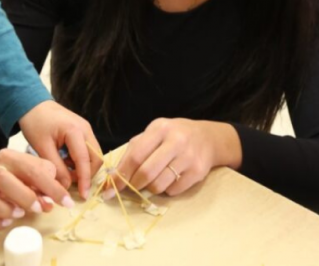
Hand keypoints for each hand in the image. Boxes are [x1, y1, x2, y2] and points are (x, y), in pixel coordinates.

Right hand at [0, 149, 75, 230]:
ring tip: (19, 214)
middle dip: (23, 196)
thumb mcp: (34, 168)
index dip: (52, 189)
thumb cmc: (18, 172)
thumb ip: (46, 180)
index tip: (67, 203)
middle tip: (38, 209)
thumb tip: (52, 200)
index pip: (33, 170)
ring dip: (3, 209)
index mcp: (12, 157)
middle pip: (1, 179)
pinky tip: (6, 222)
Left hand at [18, 101, 102, 198]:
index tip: (84, 196)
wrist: (33, 104)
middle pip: (96, 158)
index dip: (85, 180)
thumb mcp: (42, 147)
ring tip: (65, 172)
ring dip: (83, 167)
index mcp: (75, 131)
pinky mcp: (84, 131)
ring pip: (94, 155)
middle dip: (87, 174)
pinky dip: (80, 160)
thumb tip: (65, 187)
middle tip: (71, 184)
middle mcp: (86, 129)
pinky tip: (66, 162)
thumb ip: (55, 168)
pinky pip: (88, 150)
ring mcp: (86, 129)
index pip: (85, 160)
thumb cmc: (35, 123)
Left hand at [110, 118, 240, 196]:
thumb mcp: (154, 134)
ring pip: (159, 185)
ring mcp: (189, 157)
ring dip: (151, 188)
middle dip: (134, 184)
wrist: (207, 138)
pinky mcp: (198, 172)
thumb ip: (134, 151)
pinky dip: (167, 189)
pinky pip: (174, 190)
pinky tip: (170, 178)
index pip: (136, 155)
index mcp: (160, 128)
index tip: (111, 188)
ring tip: (154, 180)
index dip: (121, 174)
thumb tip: (114, 177)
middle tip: (132, 187)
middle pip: (147, 172)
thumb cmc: (173, 136)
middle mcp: (176, 141)